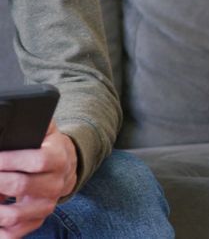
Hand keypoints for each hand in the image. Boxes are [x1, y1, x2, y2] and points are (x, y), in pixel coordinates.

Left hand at [0, 122, 76, 237]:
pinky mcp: (36, 220)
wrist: (65, 167)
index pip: (39, 161)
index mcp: (59, 158)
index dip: (12, 159)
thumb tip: (20, 114)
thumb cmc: (47, 147)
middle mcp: (56, 184)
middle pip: (22, 186)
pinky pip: (15, 232)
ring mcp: (46, 205)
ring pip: (16, 214)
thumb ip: (36, 122)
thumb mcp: (46, 131)